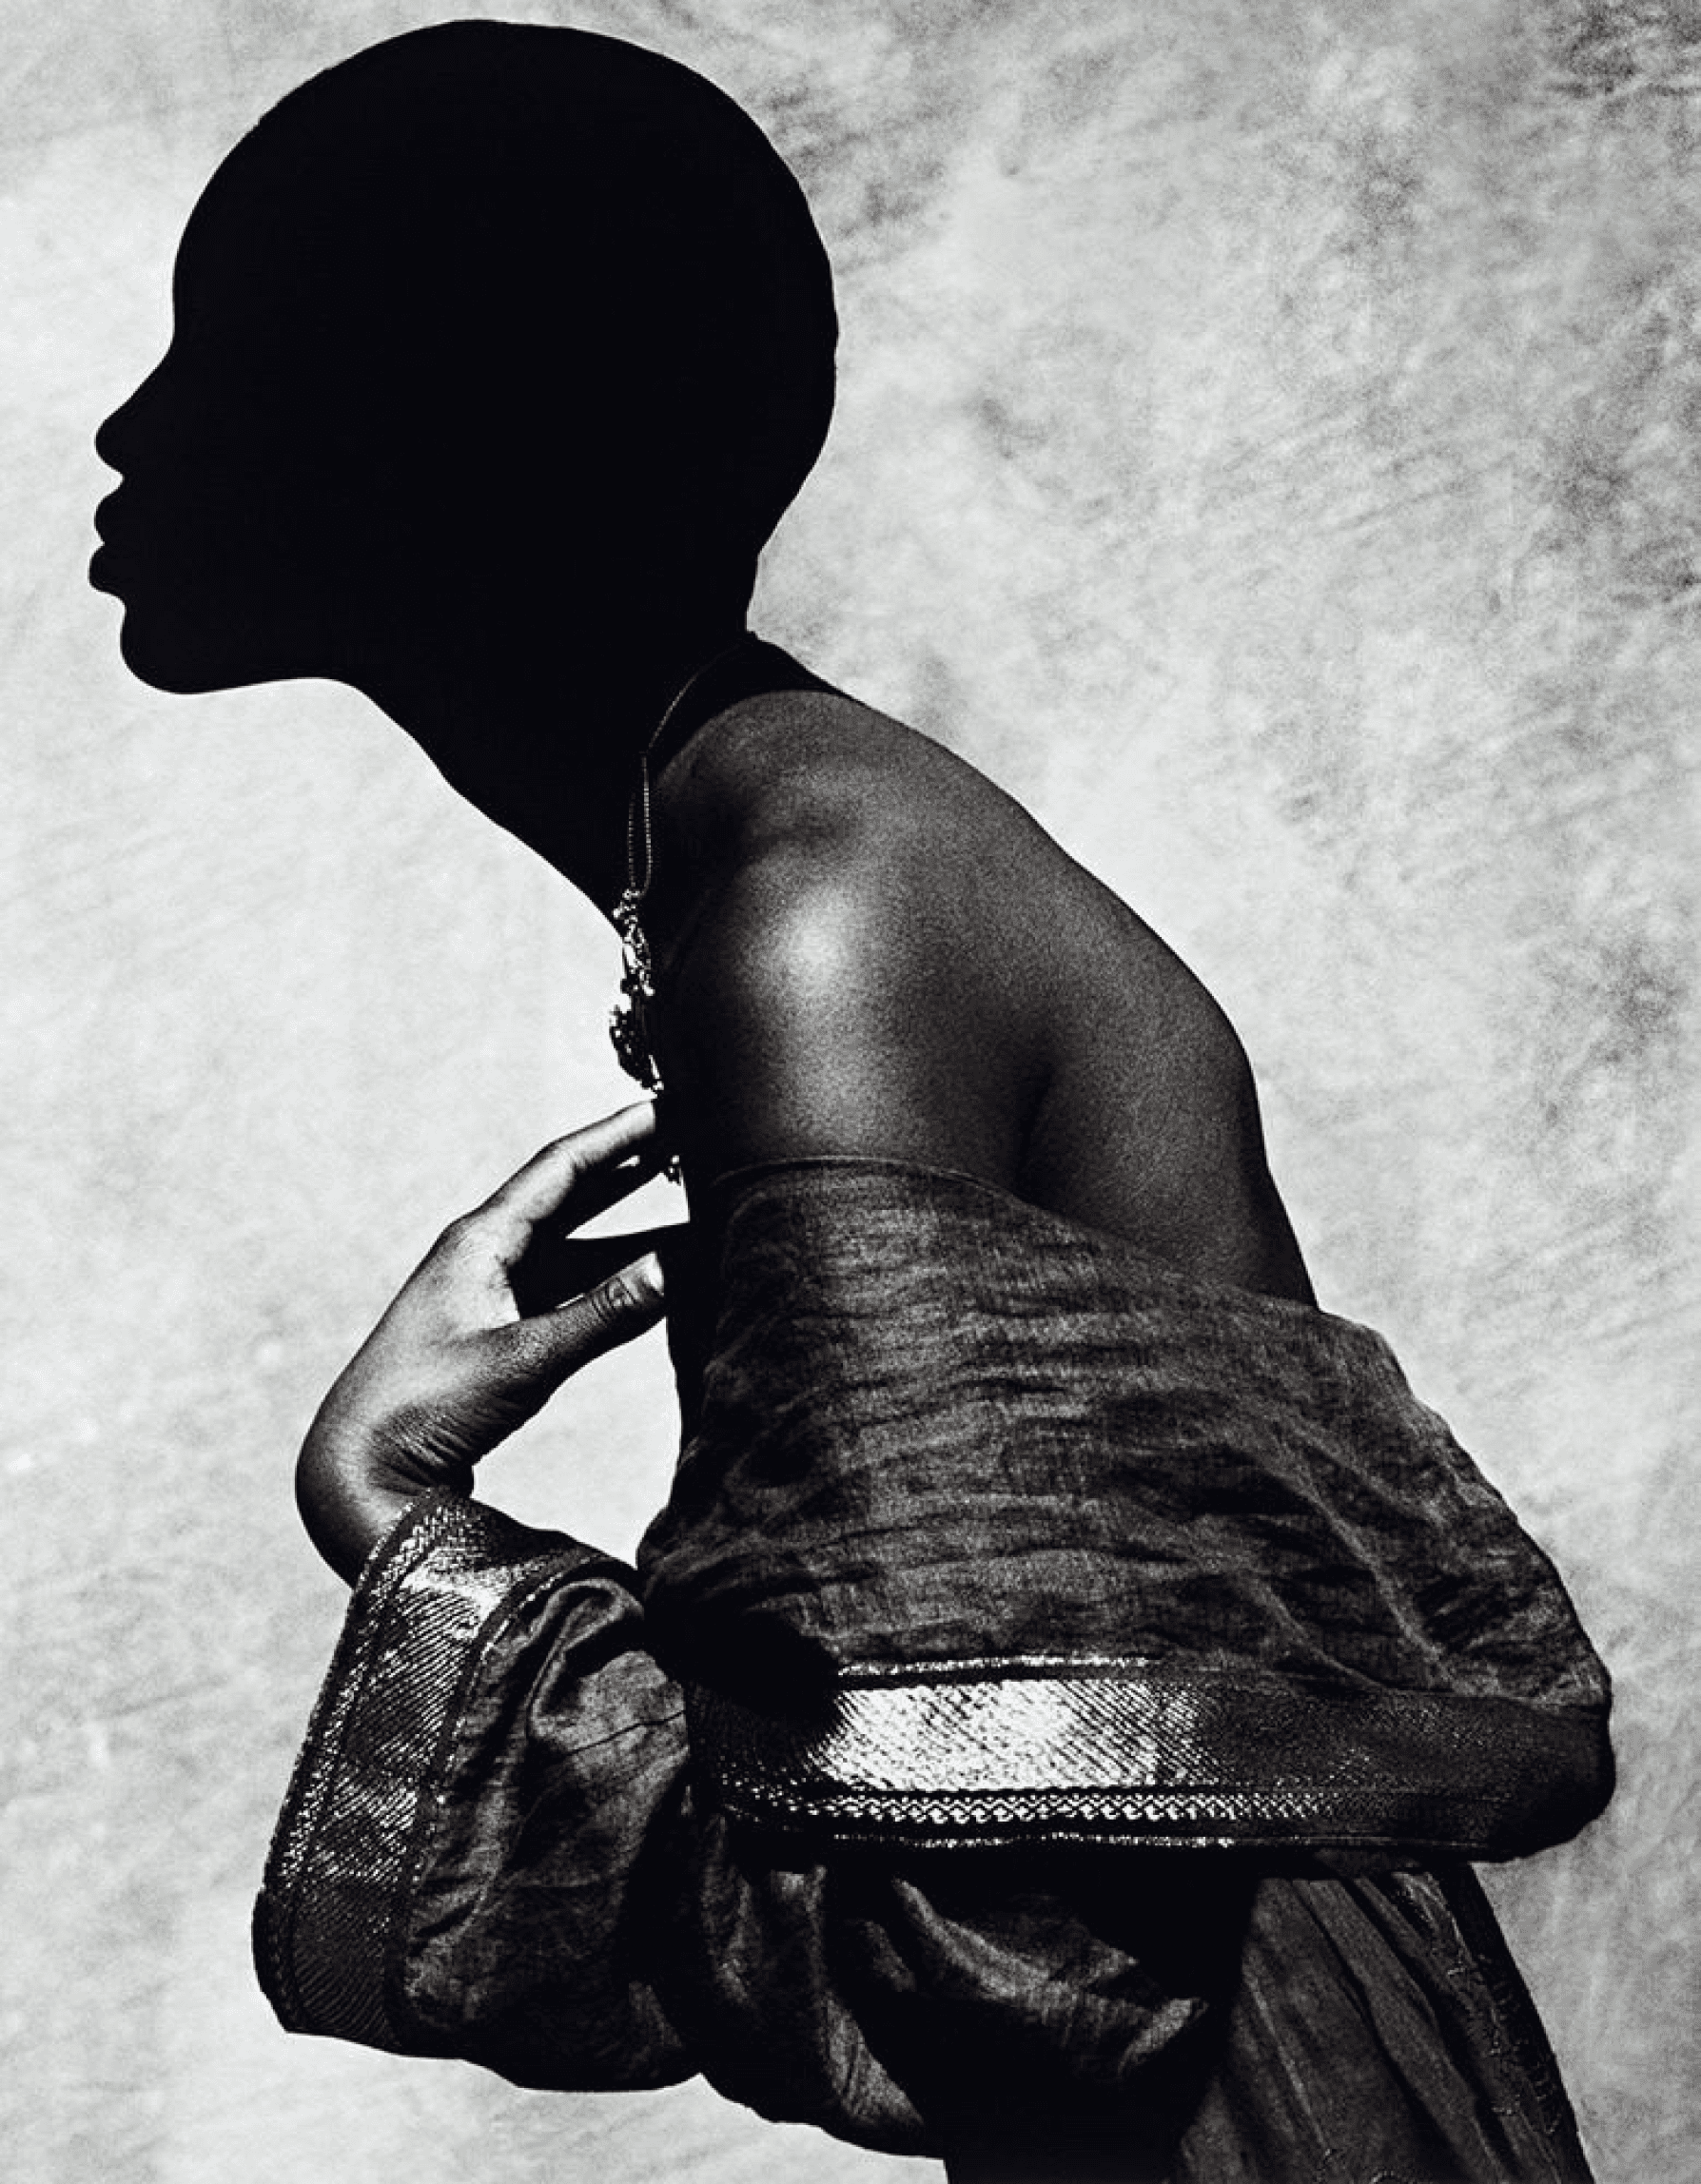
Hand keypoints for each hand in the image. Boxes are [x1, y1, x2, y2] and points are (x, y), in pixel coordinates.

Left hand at [297, 1102, 677, 1581]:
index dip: (618, 1136)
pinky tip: (648, 1285)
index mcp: (480, 1241)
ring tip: (690, 1214)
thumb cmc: (425, 1408)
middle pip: (570, 1197)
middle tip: (684, 1141)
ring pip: (575, 1250)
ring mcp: (491, 1295)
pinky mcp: (496, 1334)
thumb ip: (602, 1317)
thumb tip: (671, 1270)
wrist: (360, 1470)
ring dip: (629, 1234)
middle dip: (628, 1170)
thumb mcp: (523, 1360)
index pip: (561, 1168)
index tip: (666, 1106)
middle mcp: (485, 1256)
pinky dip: (610, 1283)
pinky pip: (568, 1293)